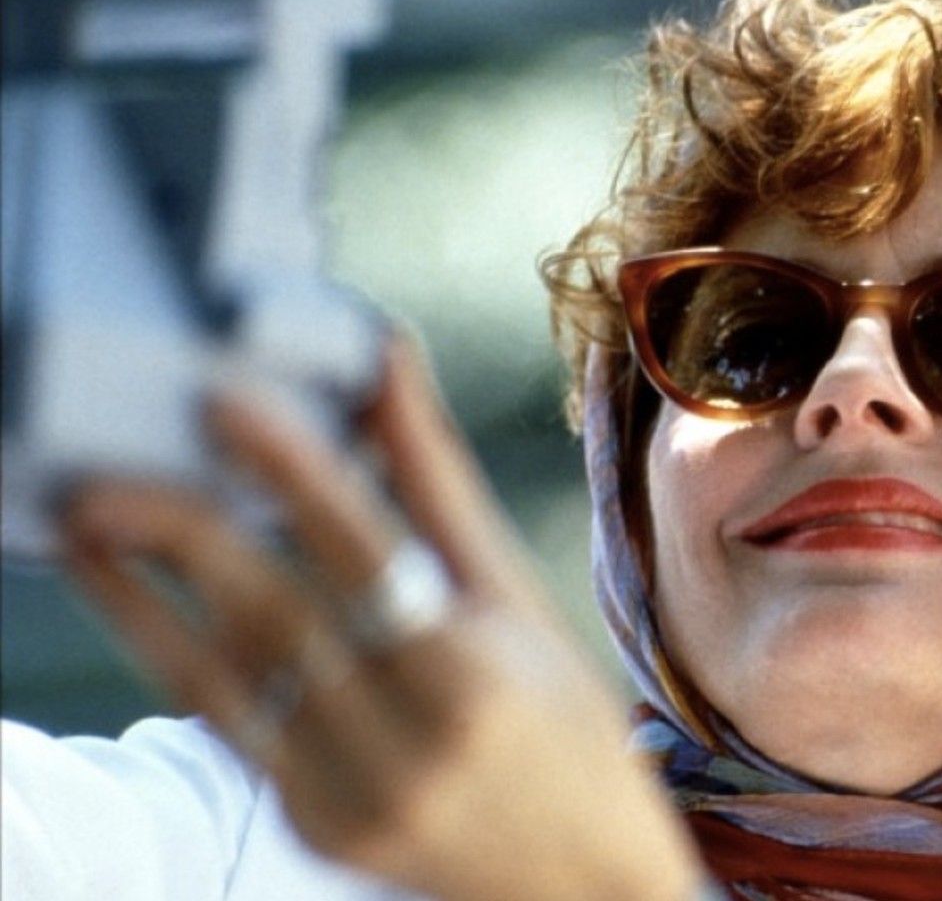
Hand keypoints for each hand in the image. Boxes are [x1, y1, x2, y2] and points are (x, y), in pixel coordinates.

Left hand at [59, 337, 705, 900]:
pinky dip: (173, 656)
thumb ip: (438, 486)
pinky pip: (230, 724)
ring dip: (141, 599)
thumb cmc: (569, 726)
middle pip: (278, 617)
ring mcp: (349, 797)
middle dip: (183, 537)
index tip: (225, 402)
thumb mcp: (520, 602)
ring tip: (87, 528)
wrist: (585, 882)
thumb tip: (387, 361)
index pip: (368, 553)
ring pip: (225, 676)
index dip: (294, 472)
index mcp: (475, 675)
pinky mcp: (310, 826)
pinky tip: (135, 601)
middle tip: (104, 474)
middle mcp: (407, 742)